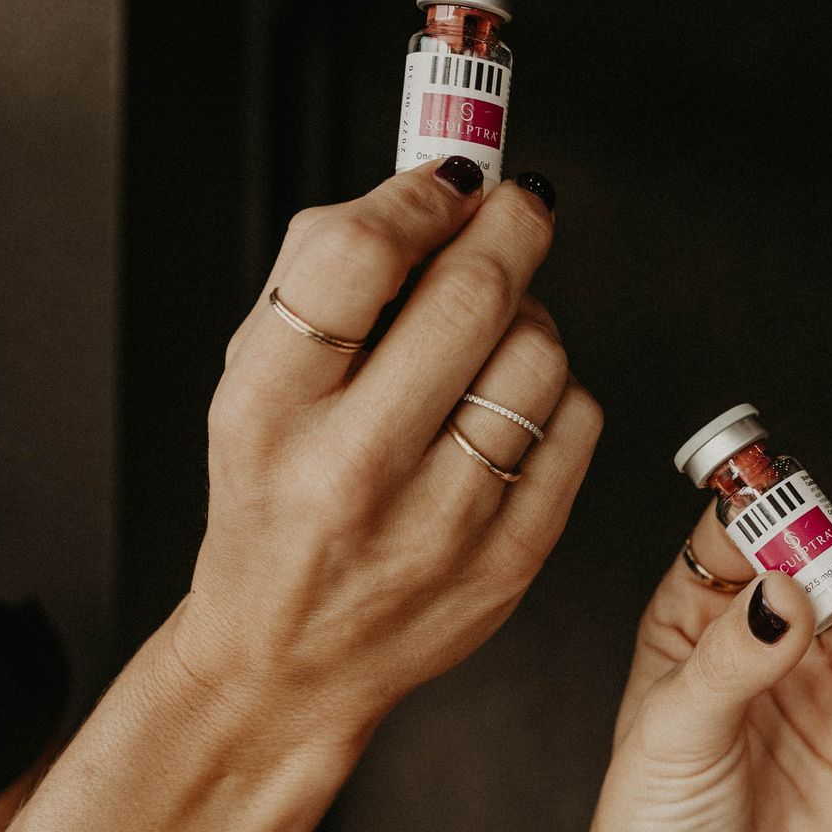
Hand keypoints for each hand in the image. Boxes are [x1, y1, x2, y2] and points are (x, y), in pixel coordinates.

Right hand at [0, 160, 603, 831]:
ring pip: (539, 354)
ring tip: (498, 326)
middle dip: (511, 226)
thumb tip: (437, 185)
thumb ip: (328, 277)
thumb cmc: (278, 492)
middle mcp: (352, 467)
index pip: (356, 260)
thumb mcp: (254, 382)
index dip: (419, 196)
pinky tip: (514, 401)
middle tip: (517, 206)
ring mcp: (441, 520)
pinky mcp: (511, 556)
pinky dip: (558, 389)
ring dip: (532, 314)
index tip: (448, 179)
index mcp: (268, 409)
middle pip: (470, 296)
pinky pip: (577, 420)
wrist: (290, 653)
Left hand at [499, 509, 831, 831]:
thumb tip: (785, 590)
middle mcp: (769, 643)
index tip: (807, 506)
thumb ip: (731, 659)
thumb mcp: (672, 733)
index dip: (775, 512)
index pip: (742, 540)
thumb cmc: (651, 827)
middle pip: (825, 570)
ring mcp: (822, 690)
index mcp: (699, 621)